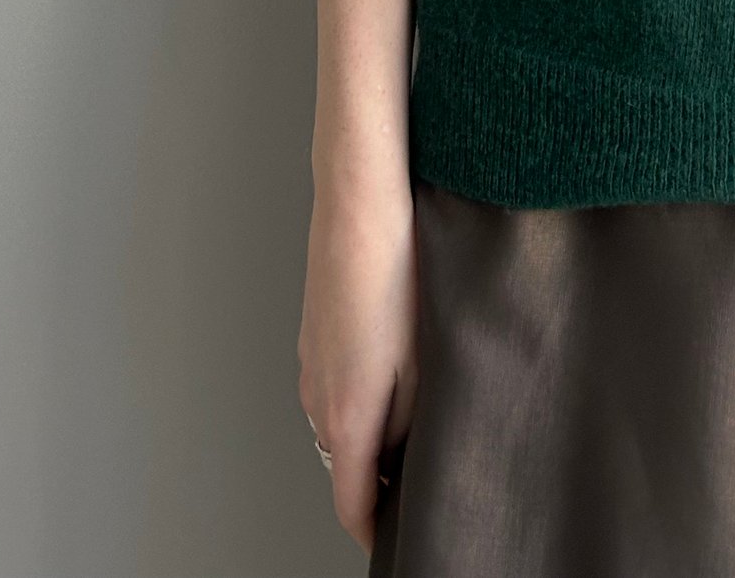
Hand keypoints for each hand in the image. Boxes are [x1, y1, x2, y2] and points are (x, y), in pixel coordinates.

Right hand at [296, 178, 418, 554]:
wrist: (358, 199)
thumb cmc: (396, 269)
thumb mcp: (423, 358)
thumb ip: (413, 419)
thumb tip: (407, 451)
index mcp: (346, 414)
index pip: (353, 504)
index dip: (378, 530)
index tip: (405, 536)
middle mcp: (317, 396)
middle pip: (346, 465)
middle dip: (380, 481)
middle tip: (424, 474)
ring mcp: (310, 361)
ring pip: (340, 421)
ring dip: (371, 433)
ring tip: (417, 416)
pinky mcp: (314, 331)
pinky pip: (334, 383)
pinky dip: (361, 394)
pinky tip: (396, 363)